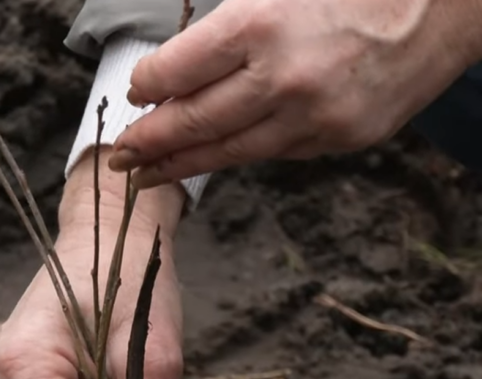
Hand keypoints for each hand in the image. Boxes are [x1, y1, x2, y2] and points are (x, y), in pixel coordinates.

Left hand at [108, 0, 481, 187]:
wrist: (447, 2)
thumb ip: (224, 28)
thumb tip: (174, 70)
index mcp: (258, 24)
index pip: (176, 71)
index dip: (146, 85)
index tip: (134, 93)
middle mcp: (281, 78)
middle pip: (193, 123)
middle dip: (148, 142)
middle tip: (119, 156)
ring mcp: (312, 117)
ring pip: (228, 152)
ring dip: (180, 165)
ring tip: (147, 175)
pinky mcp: (338, 140)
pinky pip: (273, 153)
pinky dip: (237, 154)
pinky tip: (212, 158)